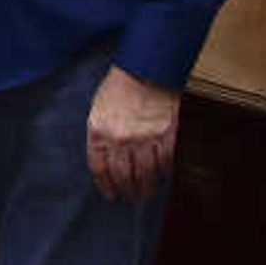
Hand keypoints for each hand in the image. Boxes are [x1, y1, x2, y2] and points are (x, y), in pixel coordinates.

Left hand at [86, 66, 182, 199]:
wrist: (145, 68)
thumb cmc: (120, 87)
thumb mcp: (98, 110)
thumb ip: (101, 135)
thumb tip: (106, 160)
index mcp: (99, 131)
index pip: (99, 168)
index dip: (105, 185)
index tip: (110, 194)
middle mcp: (120, 138)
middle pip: (123, 175)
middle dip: (127, 190)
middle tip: (131, 196)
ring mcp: (145, 138)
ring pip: (146, 173)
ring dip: (146, 187)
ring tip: (146, 192)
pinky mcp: (166, 134)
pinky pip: (166, 162)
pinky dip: (165, 172)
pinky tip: (163, 177)